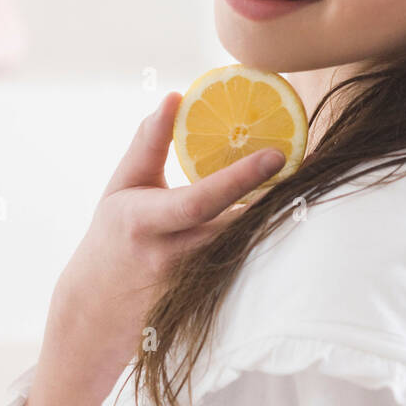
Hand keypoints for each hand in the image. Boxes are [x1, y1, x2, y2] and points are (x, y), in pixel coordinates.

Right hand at [48, 92, 285, 371]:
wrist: (98, 309)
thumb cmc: (113, 234)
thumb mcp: (122, 185)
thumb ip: (148, 141)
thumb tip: (174, 96)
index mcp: (145, 222)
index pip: (200, 201)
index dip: (239, 179)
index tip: (277, 154)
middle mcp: (172, 257)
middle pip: (237, 227)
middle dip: (273, 198)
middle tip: (308, 163)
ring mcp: (193, 285)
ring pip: (246, 248)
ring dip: (274, 218)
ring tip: (301, 184)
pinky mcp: (208, 300)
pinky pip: (245, 265)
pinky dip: (265, 239)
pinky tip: (283, 214)